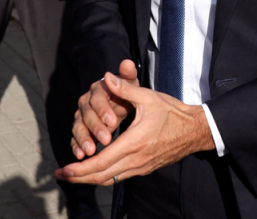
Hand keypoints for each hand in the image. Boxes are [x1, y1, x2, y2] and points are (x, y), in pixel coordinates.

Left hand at [55, 64, 215, 186]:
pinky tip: (94, 170)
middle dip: (79, 177)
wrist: (195, 130)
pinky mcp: (145, 168)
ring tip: (73, 176)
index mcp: (134, 143)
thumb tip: (105, 77)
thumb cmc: (172, 112)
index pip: (101, 161)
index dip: (81, 168)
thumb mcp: (149, 97)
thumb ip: (125, 89)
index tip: (64, 169)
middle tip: (61, 175)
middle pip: (102, 176)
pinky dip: (104, 176)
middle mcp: (136, 160)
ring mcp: (141, 167)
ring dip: (90, 179)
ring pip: (110, 179)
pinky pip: (120, 177)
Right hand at [70, 60, 138, 159]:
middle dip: (95, 128)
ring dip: (83, 140)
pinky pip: (75, 139)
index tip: (113, 121)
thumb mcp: (132, 85)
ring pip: (78, 127)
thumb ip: (128, 76)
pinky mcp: (80, 130)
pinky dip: (76, 147)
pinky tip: (80, 156)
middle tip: (105, 139)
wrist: (122, 104)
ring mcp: (81, 117)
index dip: (103, 110)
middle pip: (86, 115)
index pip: (98, 99)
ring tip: (90, 152)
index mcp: (97, 90)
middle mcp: (86, 102)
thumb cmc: (128, 94)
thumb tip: (127, 63)